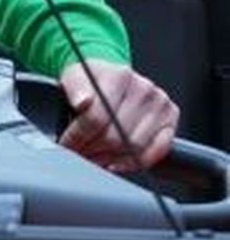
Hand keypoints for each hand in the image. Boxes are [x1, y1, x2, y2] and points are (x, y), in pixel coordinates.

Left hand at [58, 59, 177, 171]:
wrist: (108, 78)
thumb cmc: (91, 80)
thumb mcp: (73, 77)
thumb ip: (75, 88)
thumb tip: (82, 101)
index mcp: (119, 75)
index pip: (97, 117)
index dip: (78, 136)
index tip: (67, 144)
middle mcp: (144, 88)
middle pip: (116, 135)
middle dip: (92, 150)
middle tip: (79, 154)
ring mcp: (160, 104)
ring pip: (134, 146)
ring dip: (110, 159)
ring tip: (94, 158)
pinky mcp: (170, 120)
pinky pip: (157, 150)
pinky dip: (135, 162)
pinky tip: (116, 164)